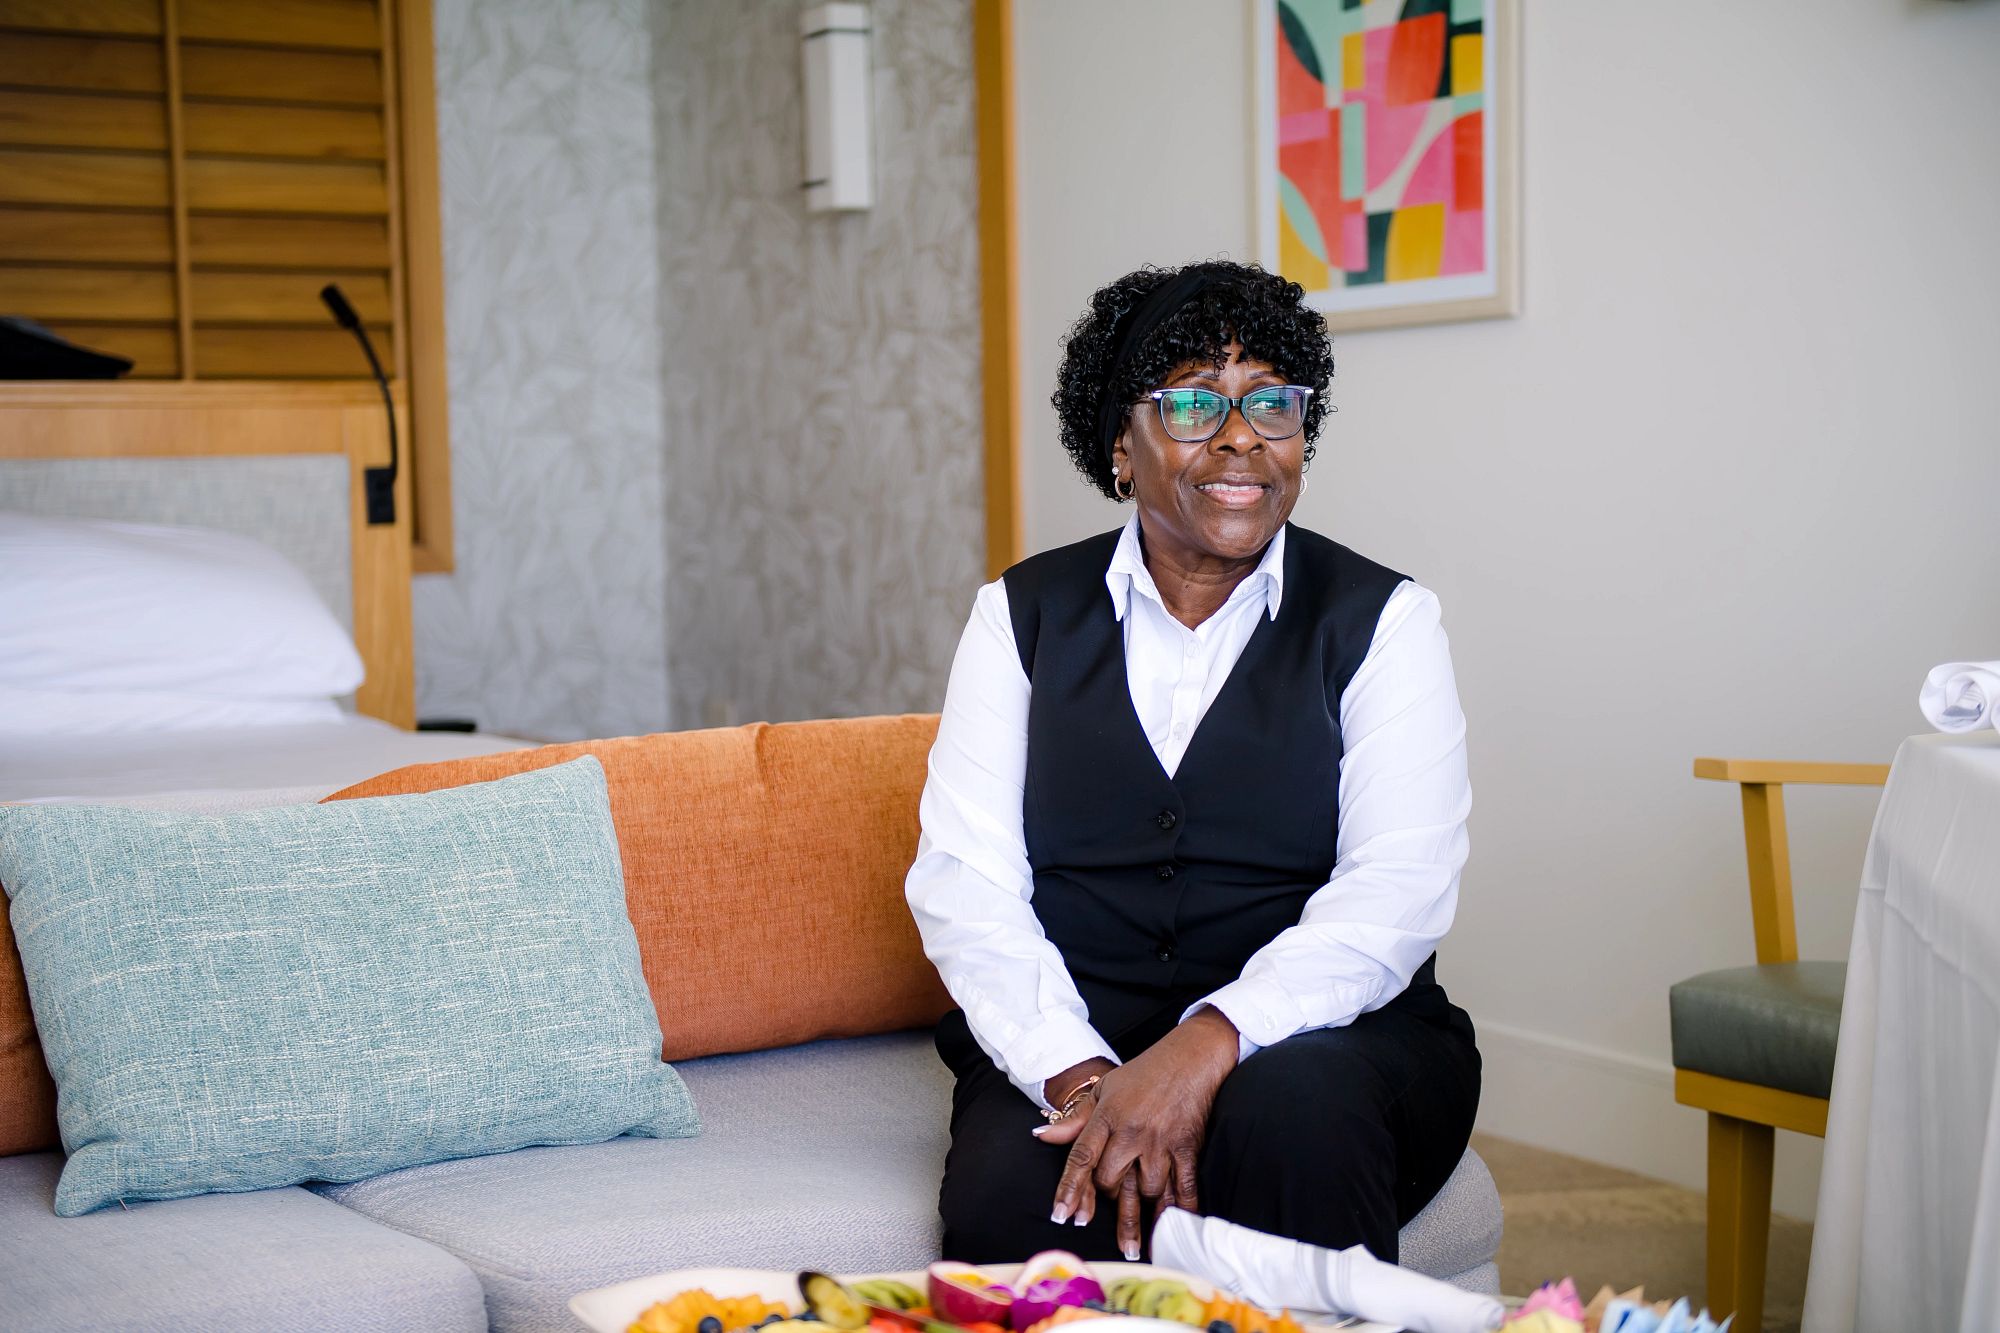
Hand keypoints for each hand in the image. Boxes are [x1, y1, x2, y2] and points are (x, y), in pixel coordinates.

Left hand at [1039, 1007, 1239, 1258]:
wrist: (1190, 1057)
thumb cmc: (1143, 1073)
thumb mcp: (1104, 1089)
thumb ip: (1074, 1119)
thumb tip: (1041, 1136)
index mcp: (1108, 1116)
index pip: (1082, 1157)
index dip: (1070, 1189)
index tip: (1062, 1217)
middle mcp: (1132, 1132)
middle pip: (1112, 1180)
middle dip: (1106, 1197)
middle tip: (1105, 1205)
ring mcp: (1161, 1141)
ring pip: (1145, 1190)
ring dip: (1139, 1210)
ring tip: (1133, 1237)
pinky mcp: (1187, 1147)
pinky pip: (1183, 1187)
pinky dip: (1178, 1211)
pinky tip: (1169, 1231)